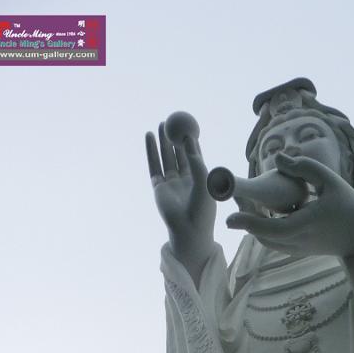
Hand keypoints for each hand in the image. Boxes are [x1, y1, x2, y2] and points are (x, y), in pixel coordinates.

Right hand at [146, 117, 215, 276]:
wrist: (189, 230)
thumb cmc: (202, 210)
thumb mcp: (204, 182)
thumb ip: (196, 162)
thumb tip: (189, 141)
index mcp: (199, 180)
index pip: (194, 156)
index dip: (191, 141)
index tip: (188, 126)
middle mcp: (184, 180)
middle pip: (178, 154)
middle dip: (175, 138)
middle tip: (172, 121)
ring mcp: (170, 183)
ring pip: (165, 158)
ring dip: (162, 142)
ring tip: (160, 125)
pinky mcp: (159, 187)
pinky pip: (154, 166)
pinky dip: (151, 151)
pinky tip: (149, 137)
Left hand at [226, 153, 353, 257]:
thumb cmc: (347, 203)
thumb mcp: (329, 179)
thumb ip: (303, 167)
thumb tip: (277, 158)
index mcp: (308, 224)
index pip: (272, 229)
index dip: (249, 224)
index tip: (229, 219)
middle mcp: (301, 241)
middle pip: (264, 237)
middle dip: (246, 221)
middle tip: (235, 203)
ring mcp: (300, 250)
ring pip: (268, 242)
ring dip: (255, 227)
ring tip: (246, 207)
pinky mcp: (300, 252)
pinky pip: (276, 244)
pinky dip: (265, 231)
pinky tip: (261, 215)